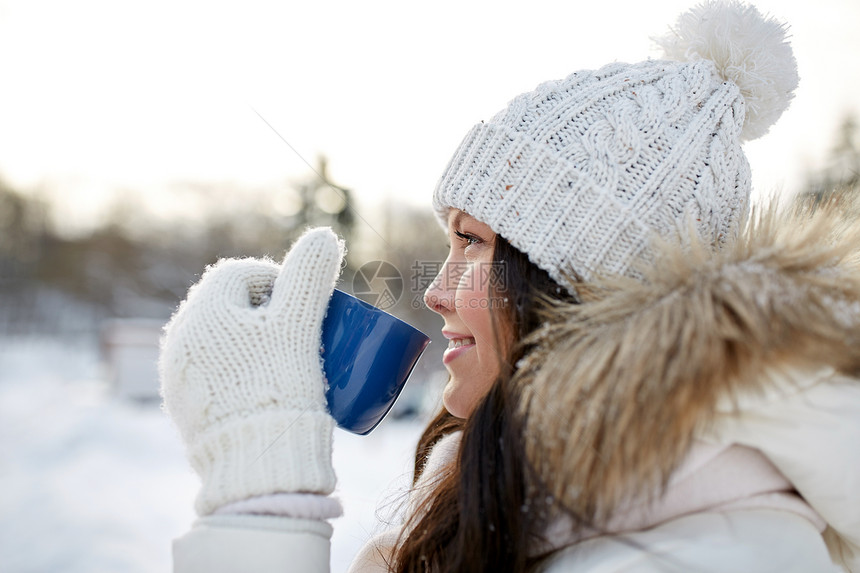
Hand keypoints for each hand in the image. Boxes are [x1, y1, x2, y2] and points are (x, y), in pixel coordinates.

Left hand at [159, 227, 344, 514]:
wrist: (253, 458)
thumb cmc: (278, 383)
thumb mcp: (298, 323)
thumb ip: (309, 276)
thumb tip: (323, 235)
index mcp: (203, 307)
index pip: (241, 274)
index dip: (277, 281)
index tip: (303, 305)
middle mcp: (180, 335)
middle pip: (228, 306)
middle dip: (263, 311)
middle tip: (300, 334)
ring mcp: (176, 372)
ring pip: (217, 339)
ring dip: (247, 339)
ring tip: (283, 360)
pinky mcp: (181, 404)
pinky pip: (209, 371)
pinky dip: (233, 368)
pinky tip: (256, 383)